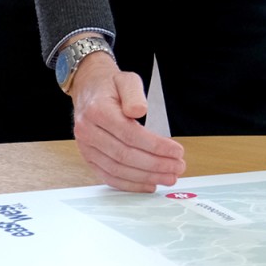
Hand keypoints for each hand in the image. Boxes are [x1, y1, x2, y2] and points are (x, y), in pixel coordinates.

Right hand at [68, 52, 186, 191]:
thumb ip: (134, 94)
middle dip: (155, 165)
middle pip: (124, 155)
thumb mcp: (126, 80)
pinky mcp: (89, 158)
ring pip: (116, 169)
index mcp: (98, 112)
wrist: (88, 90)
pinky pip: (108, 176)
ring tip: (169, 177)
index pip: (130, 134)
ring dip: (145, 177)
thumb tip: (139, 111)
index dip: (155, 146)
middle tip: (179, 167)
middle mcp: (88, 132)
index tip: (177, 151)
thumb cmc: (111, 86)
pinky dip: (129, 184)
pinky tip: (149, 185)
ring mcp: (86, 147)